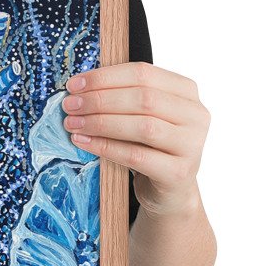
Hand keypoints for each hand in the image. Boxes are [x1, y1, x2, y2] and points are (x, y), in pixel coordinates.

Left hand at [61, 61, 210, 217]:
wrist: (169, 191)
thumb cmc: (150, 147)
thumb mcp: (141, 116)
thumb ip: (121, 97)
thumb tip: (78, 88)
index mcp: (186, 91)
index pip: (143, 73)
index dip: (105, 77)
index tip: (74, 85)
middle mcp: (195, 115)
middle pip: (143, 98)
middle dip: (100, 100)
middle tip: (70, 105)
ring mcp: (191, 145)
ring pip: (142, 126)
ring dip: (100, 122)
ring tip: (72, 123)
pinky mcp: (179, 173)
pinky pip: (136, 156)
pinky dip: (105, 147)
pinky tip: (83, 141)